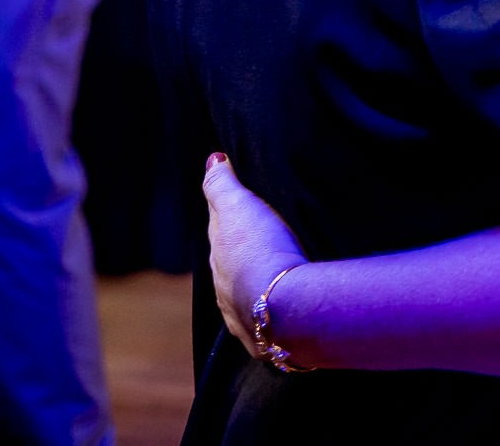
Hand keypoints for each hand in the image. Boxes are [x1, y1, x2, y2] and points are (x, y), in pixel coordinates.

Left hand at [203, 153, 307, 354]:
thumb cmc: (261, 253)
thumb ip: (222, 185)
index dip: (232, 214)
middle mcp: (225, 290)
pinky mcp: (268, 338)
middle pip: (232, 264)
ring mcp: (244, 317)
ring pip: (249, 293)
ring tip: (280, 271)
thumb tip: (211, 161)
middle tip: (265, 235)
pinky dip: (275, 307)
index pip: (220, 230)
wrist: (285, 308)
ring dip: (261, 282)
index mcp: (219, 257)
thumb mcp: (238, 208)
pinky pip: (268, 317)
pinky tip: (287, 305)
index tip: (247, 203)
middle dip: (245, 251)